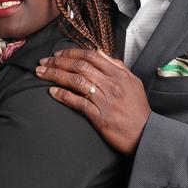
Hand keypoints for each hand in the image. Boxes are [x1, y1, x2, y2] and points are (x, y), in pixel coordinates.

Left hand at [36, 48, 150, 154]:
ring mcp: (105, 100)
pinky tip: (52, 92)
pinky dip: (63, 95)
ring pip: (76, 81)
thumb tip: (100, 53)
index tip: (57, 53)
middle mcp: (112, 84)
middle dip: (57, 61)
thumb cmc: (138, 109)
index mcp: (119, 74)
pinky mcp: (100, 116)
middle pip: (79, 66)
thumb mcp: (133, 82)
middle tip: (43, 62)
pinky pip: (78, 102)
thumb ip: (117, 66)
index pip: (91, 55)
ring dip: (55, 75)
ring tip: (41, 73)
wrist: (146, 134)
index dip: (71, 52)